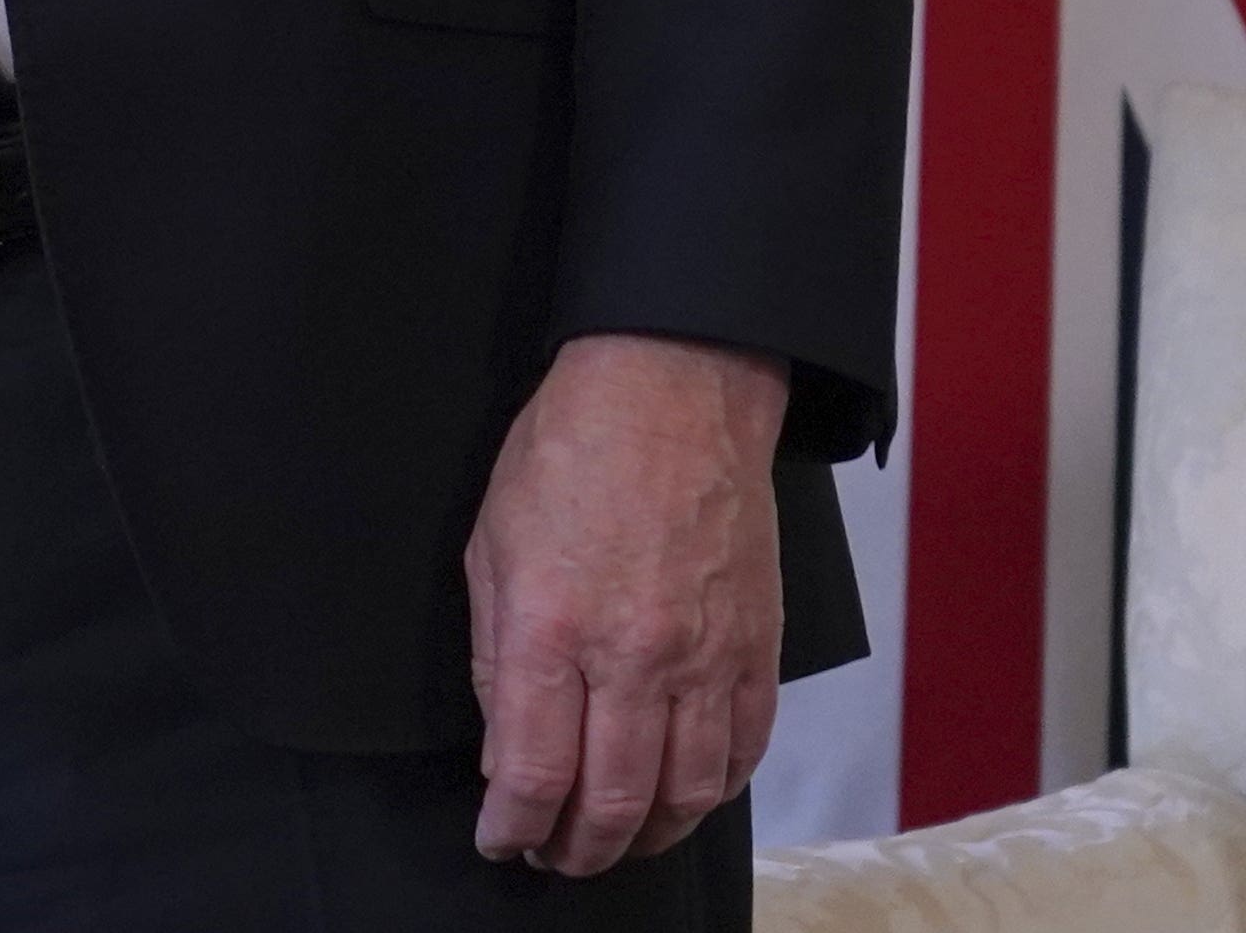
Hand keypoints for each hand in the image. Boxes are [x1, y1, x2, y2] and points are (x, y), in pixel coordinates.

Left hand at [463, 332, 788, 875]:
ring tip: (614, 841)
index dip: (513, 826)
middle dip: (576, 849)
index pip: (533, 771)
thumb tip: (505, 747)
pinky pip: (743, 749)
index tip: (500, 839)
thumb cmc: (570, 450)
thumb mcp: (489, 545)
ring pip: (685, 792)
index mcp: (551, 626)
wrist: (672, 389)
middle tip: (554, 856)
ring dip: (645, 836)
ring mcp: (704, 655)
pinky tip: (683, 796)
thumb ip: (492, 657)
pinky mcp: (756, 646)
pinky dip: (713, 791)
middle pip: (612, 800)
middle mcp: (633, 653)